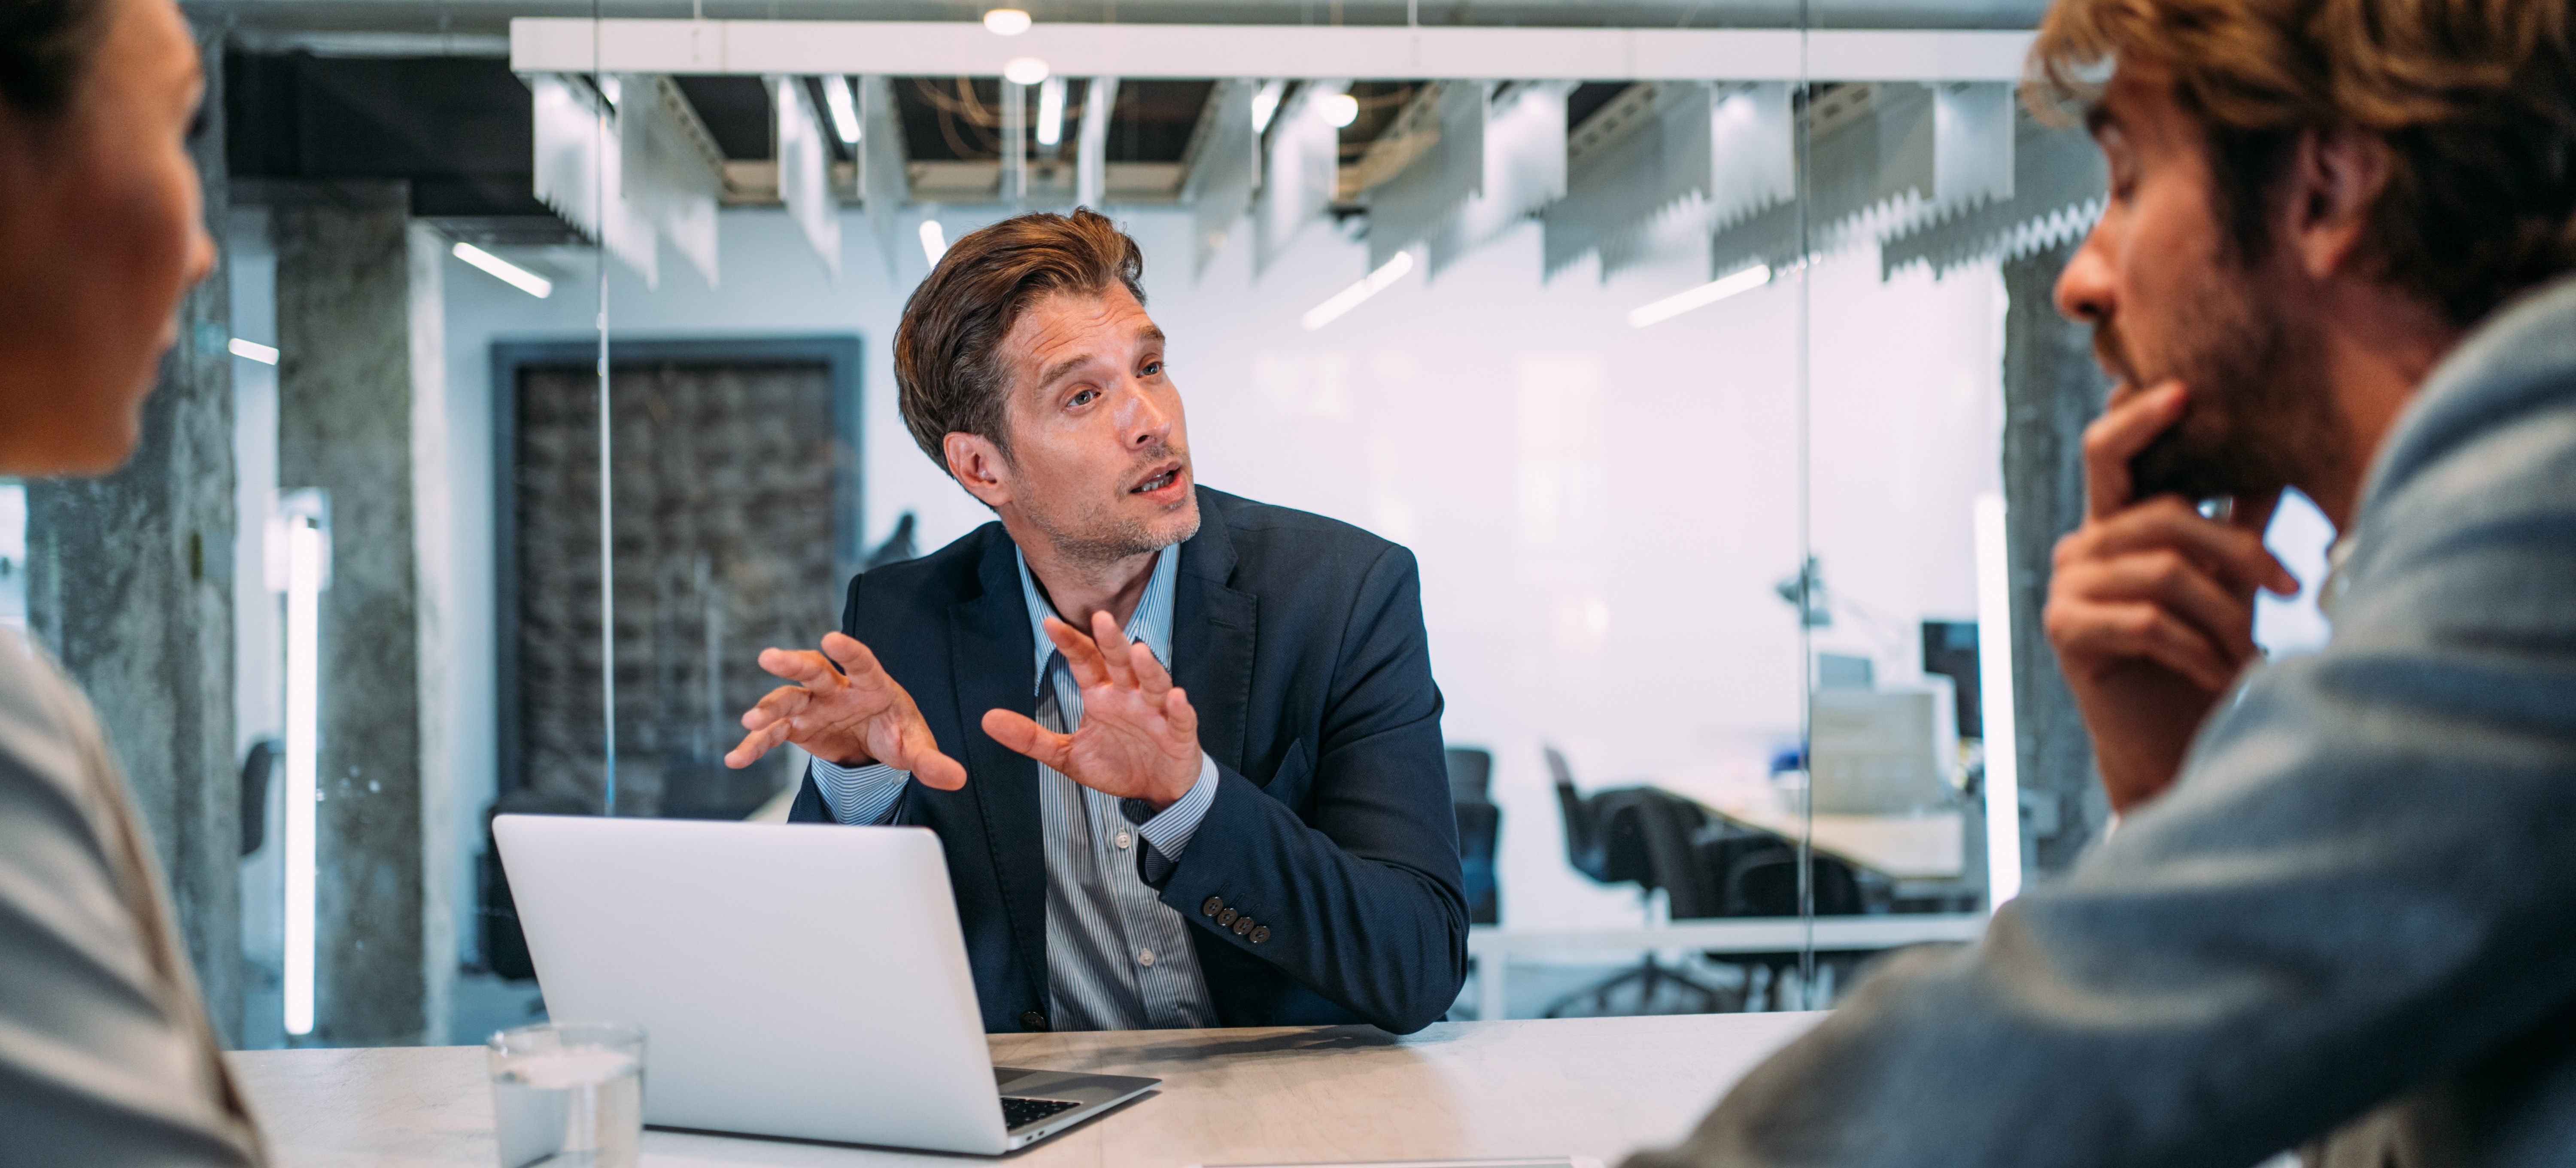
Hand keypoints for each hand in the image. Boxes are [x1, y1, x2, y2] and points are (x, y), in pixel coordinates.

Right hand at [726, 631, 966, 789]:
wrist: (875, 744)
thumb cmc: (897, 733)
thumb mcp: (916, 747)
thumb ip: (931, 761)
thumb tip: (956, 778)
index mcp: (871, 684)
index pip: (861, 662)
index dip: (849, 650)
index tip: (832, 637)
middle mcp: (837, 689)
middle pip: (813, 669)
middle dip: (792, 664)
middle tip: (770, 658)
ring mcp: (813, 706)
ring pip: (787, 698)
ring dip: (768, 706)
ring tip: (751, 719)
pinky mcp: (797, 727)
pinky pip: (773, 734)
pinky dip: (755, 745)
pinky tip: (738, 758)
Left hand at [981, 612, 1203, 810]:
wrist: (1157, 791)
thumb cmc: (1117, 765)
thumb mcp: (1066, 755)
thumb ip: (1030, 738)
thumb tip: (987, 720)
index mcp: (1102, 695)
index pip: (1085, 661)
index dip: (1070, 643)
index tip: (1049, 624)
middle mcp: (1129, 696)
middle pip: (1120, 662)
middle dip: (1112, 641)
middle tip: (1101, 619)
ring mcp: (1156, 713)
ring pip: (1153, 683)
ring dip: (1148, 668)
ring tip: (1139, 652)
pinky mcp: (1179, 735)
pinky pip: (1181, 718)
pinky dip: (1179, 708)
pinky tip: (1175, 698)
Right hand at [2043, 381, 2299, 812]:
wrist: (2169, 740)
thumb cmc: (2201, 657)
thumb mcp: (2228, 583)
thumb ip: (2236, 525)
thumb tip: (2276, 466)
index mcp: (2114, 523)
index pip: (2110, 453)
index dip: (2138, 417)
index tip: (2186, 390)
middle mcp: (2082, 547)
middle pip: (2162, 514)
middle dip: (2238, 550)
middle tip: (2291, 588)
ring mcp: (2066, 587)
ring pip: (2162, 571)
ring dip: (2225, 616)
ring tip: (2253, 651)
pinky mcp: (2065, 631)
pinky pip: (2144, 621)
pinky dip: (2195, 649)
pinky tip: (2218, 673)